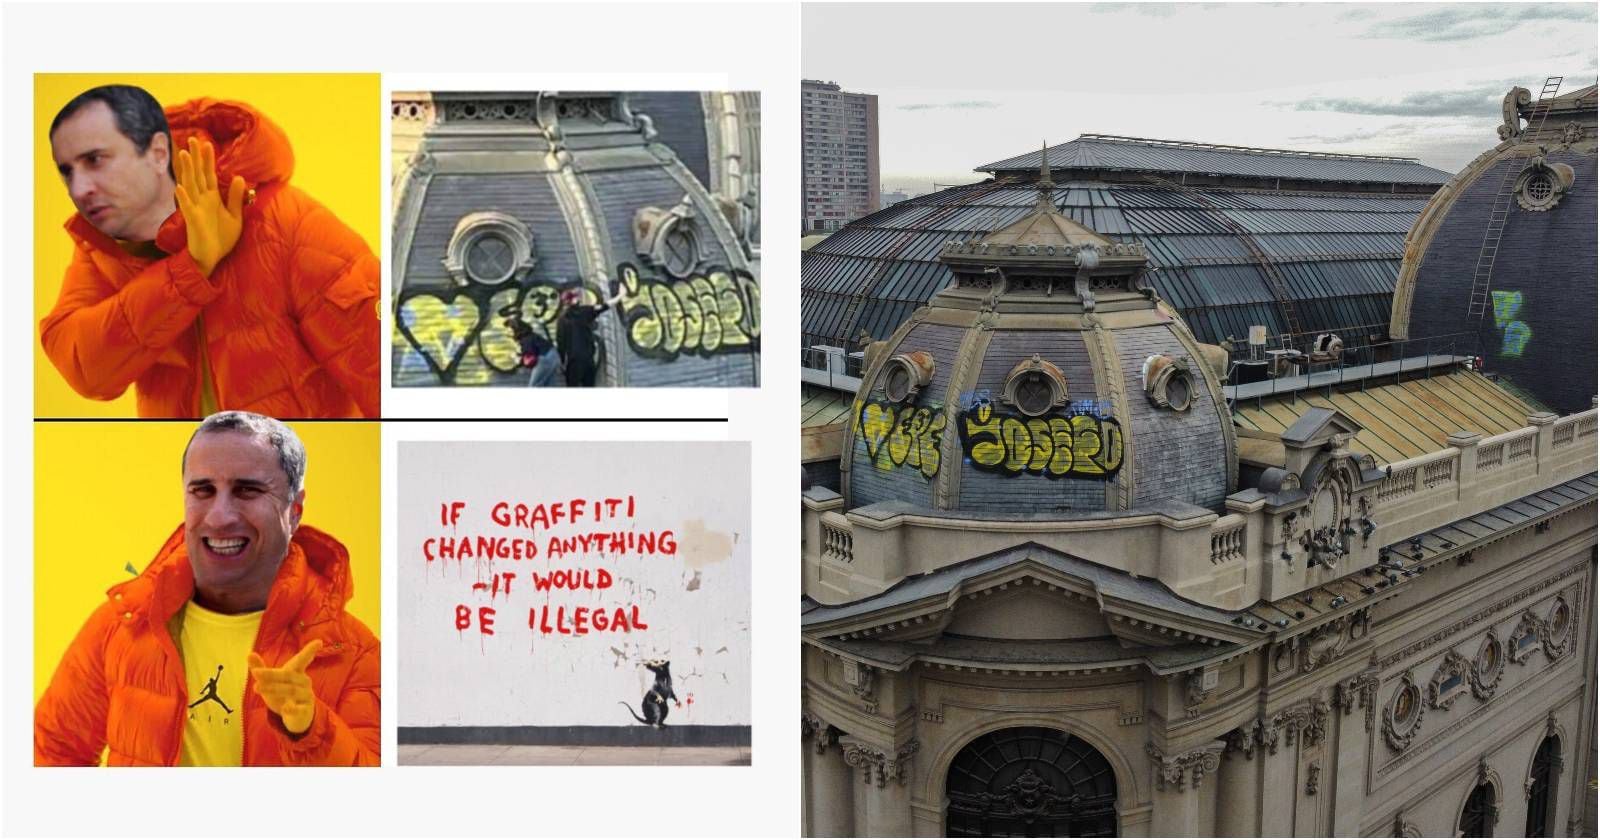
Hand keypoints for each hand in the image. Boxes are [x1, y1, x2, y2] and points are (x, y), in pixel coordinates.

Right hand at [174, 137, 245, 276]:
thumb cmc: (222, 239)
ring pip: (190, 186)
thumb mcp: (235, 216)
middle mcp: (202, 200)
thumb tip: (240, 177)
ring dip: (187, 170)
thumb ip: (235, 198)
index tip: (207, 143)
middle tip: (192, 139)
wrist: (213, 258)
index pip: (209, 175)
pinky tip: (179, 187)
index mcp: (212, 198)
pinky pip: (186, 207)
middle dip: (195, 158)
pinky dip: (183, 197)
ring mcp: (195, 209)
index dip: (208, 160)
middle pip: (198, 175)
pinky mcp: (193, 221)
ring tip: (183, 154)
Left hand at [248, 639, 320, 734]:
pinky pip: (299, 709)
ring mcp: (305, 696)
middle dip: (271, 674)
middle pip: (288, 675)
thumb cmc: (283, 694)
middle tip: (255, 672)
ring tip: (257, 687)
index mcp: (297, 672)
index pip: (302, 660)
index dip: (310, 651)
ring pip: (291, 690)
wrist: (297, 717)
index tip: (319, 642)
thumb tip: (249, 654)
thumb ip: (261, 668)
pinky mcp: (304, 711)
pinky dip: (292, 708)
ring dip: (274, 688)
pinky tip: (284, 709)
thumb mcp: (271, 681)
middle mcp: (304, 682)